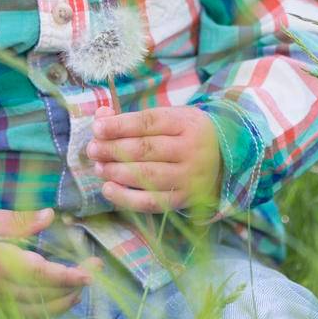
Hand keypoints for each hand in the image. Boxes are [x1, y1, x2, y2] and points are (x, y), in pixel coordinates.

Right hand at [0, 205, 103, 316]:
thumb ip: (14, 220)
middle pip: (42, 295)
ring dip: (61, 301)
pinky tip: (53, 301)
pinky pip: (18, 315)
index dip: (68, 275)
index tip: (91, 270)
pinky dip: (41, 312)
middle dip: (73, 285)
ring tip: (80, 286)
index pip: (39, 274)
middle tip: (95, 268)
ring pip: (33, 310)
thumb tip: (49, 217)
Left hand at [87, 105, 224, 216]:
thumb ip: (134, 119)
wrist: (225, 159)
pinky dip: (126, 197)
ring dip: (116, 172)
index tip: (97, 128)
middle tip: (92, 149)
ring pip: (147, 176)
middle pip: (145, 149)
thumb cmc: (187, 134)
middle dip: (113, 149)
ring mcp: (189, 177)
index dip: (120, 125)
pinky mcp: (183, 199)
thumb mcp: (170, 117)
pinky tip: (108, 189)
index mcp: (186, 123)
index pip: (148, 122)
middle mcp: (190, 150)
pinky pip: (151, 202)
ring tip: (98, 167)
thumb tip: (101, 117)